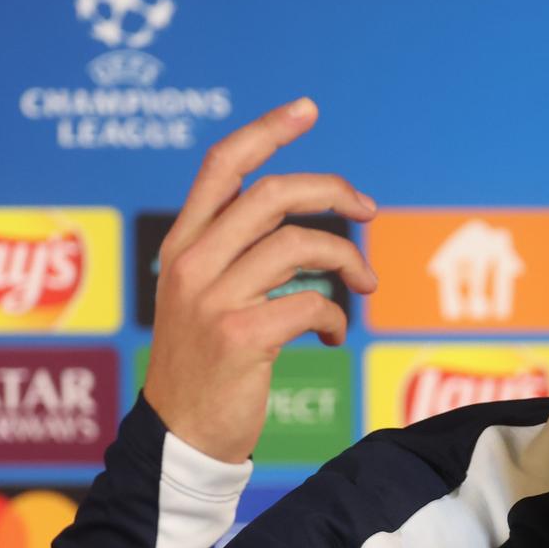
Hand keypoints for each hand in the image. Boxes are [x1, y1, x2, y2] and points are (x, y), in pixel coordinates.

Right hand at [142, 97, 378, 462]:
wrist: (178, 439)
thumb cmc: (204, 368)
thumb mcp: (202, 299)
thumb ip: (237, 257)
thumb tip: (306, 230)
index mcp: (181, 245)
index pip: (221, 165)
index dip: (268, 130)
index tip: (309, 109)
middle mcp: (190, 263)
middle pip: (272, 195)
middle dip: (333, 192)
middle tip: (370, 211)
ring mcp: (211, 299)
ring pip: (298, 246)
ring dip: (348, 261)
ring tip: (366, 286)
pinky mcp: (238, 337)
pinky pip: (310, 305)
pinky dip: (336, 318)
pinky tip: (333, 337)